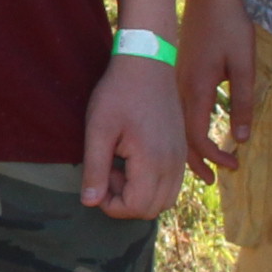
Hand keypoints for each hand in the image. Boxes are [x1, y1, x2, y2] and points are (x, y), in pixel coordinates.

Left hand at [81, 51, 187, 219]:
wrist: (148, 62)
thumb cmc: (119, 92)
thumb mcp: (99, 129)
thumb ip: (95, 169)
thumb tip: (90, 203)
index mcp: (153, 161)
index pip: (135, 207)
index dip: (111, 203)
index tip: (98, 177)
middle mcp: (173, 164)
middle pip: (151, 209)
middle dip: (125, 200)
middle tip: (108, 170)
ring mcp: (180, 157)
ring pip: (164, 200)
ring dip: (139, 193)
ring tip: (120, 165)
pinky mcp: (181, 150)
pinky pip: (171, 183)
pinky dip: (151, 183)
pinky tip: (132, 158)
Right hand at [176, 0, 256, 183]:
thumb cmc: (228, 27)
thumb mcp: (243, 65)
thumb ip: (243, 102)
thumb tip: (241, 138)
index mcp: (197, 89)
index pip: (199, 137)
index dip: (215, 157)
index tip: (233, 165)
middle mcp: (181, 91)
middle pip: (182, 138)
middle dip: (196, 162)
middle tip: (213, 180)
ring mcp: (175, 83)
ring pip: (176, 127)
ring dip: (189, 149)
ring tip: (203, 165)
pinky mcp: (176, 76)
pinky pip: (176, 114)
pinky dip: (185, 132)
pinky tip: (194, 136)